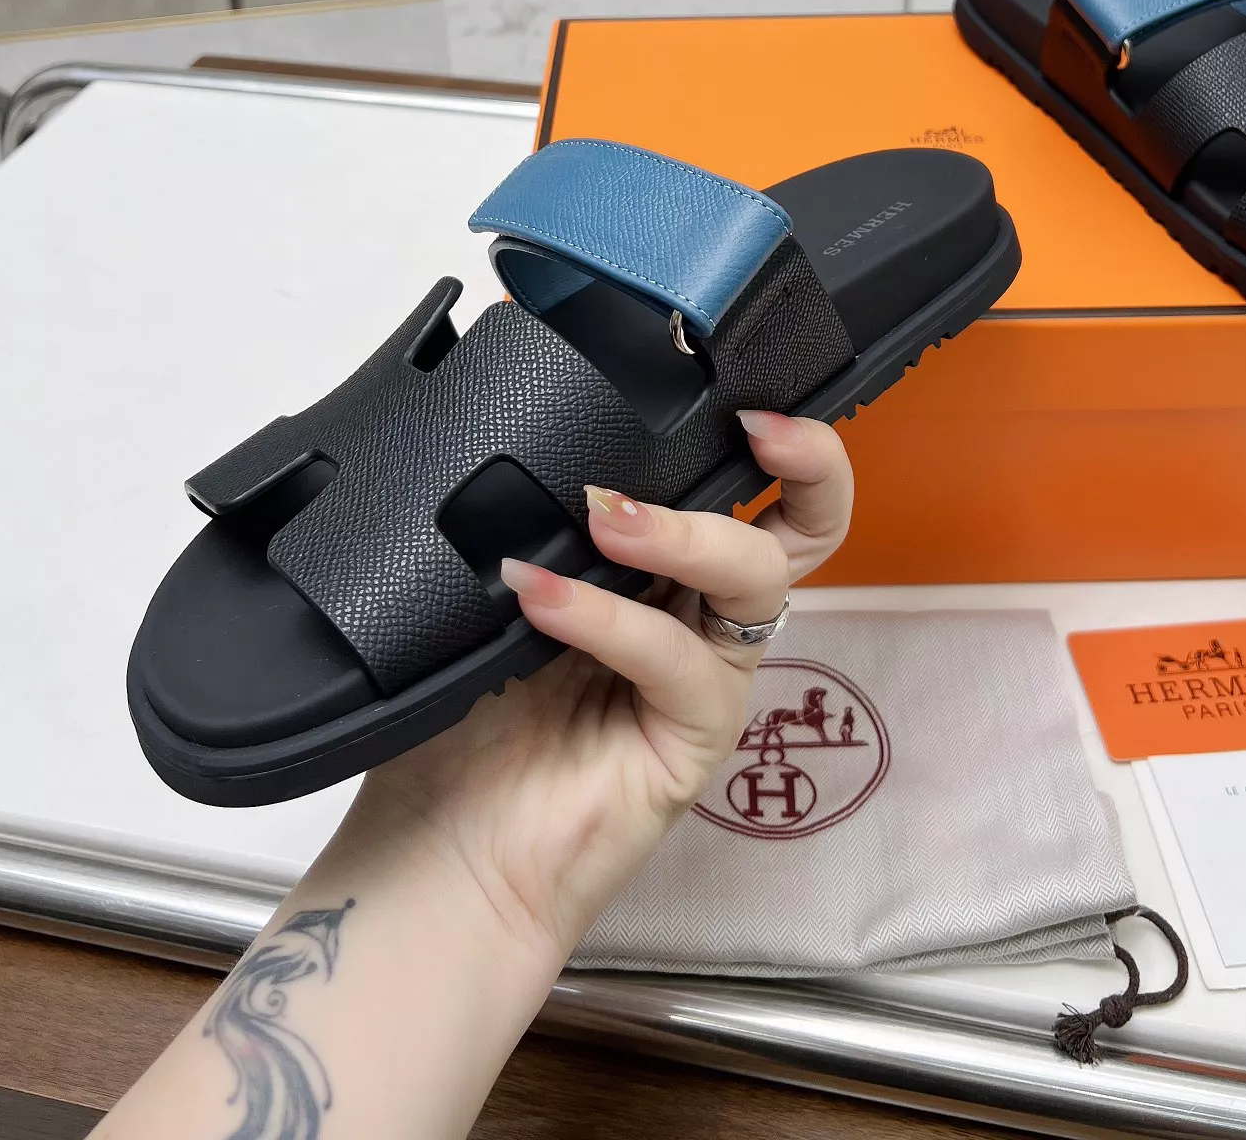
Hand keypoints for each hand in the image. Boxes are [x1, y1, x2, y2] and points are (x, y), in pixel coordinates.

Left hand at [348, 411, 853, 961]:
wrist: (438, 853)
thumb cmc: (462, 720)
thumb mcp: (496, 590)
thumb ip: (535, 521)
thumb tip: (533, 430)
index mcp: (663, 566)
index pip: (747, 486)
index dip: (771, 436)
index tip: (738, 392)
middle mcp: (700, 614)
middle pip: (805, 527)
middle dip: (808, 459)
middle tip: (753, 426)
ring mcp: (705, 677)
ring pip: (755, 577)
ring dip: (685, 531)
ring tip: (602, 514)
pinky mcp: (695, 740)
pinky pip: (678, 661)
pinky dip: (610, 617)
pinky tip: (542, 598)